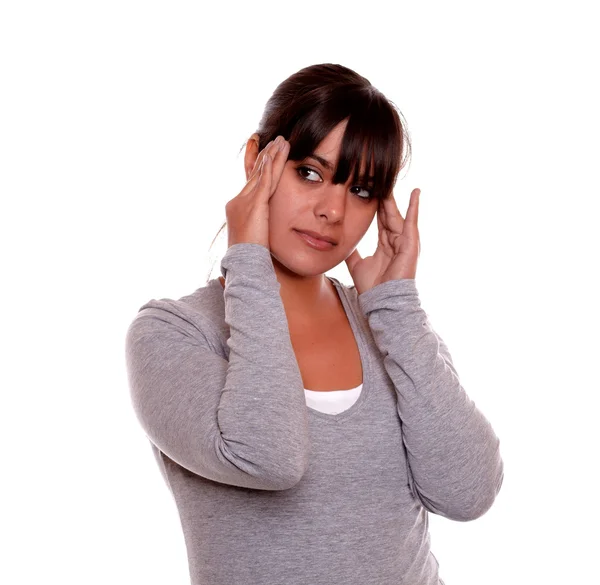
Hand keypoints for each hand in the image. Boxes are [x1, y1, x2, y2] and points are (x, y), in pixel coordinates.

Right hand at [225, 135, 289, 249]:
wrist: (243, 264)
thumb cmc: (249, 257)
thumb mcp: (253, 237)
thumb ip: (257, 226)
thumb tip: (262, 228)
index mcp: (237, 207)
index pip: (251, 181)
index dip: (258, 166)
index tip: (264, 152)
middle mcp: (238, 201)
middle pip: (255, 173)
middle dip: (266, 155)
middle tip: (274, 139)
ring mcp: (245, 202)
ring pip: (260, 173)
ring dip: (271, 156)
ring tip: (281, 141)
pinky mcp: (255, 205)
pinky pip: (264, 182)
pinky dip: (269, 167)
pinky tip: (274, 154)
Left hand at [344, 188, 420, 293]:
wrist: (381, 300)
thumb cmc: (372, 287)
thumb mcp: (356, 264)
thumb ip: (351, 252)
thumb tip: (341, 242)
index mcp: (385, 245)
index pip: (380, 220)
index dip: (376, 206)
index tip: (371, 190)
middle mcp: (396, 241)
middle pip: (389, 214)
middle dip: (384, 198)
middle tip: (380, 179)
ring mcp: (405, 242)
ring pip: (397, 215)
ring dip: (393, 199)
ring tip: (390, 181)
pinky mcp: (410, 244)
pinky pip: (412, 222)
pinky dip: (414, 207)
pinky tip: (416, 192)